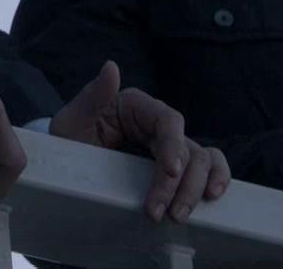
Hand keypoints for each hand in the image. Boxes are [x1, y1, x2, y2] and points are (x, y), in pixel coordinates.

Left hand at [50, 60, 228, 222]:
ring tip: (178, 215)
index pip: (167, 121)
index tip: (170, 172)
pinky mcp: (175, 167)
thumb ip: (92, 96)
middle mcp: (158, 124)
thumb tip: (111, 67)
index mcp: (137, 106)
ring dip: (196, 189)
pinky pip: (208, 168)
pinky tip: (210, 201)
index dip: (174, 146)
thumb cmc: (70, 140)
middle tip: (164, 213)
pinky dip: (215, 181)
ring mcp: (170, 146)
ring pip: (202, 161)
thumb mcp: (72, 122)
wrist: (67, 168)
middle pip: (188, 147)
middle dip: (182, 183)